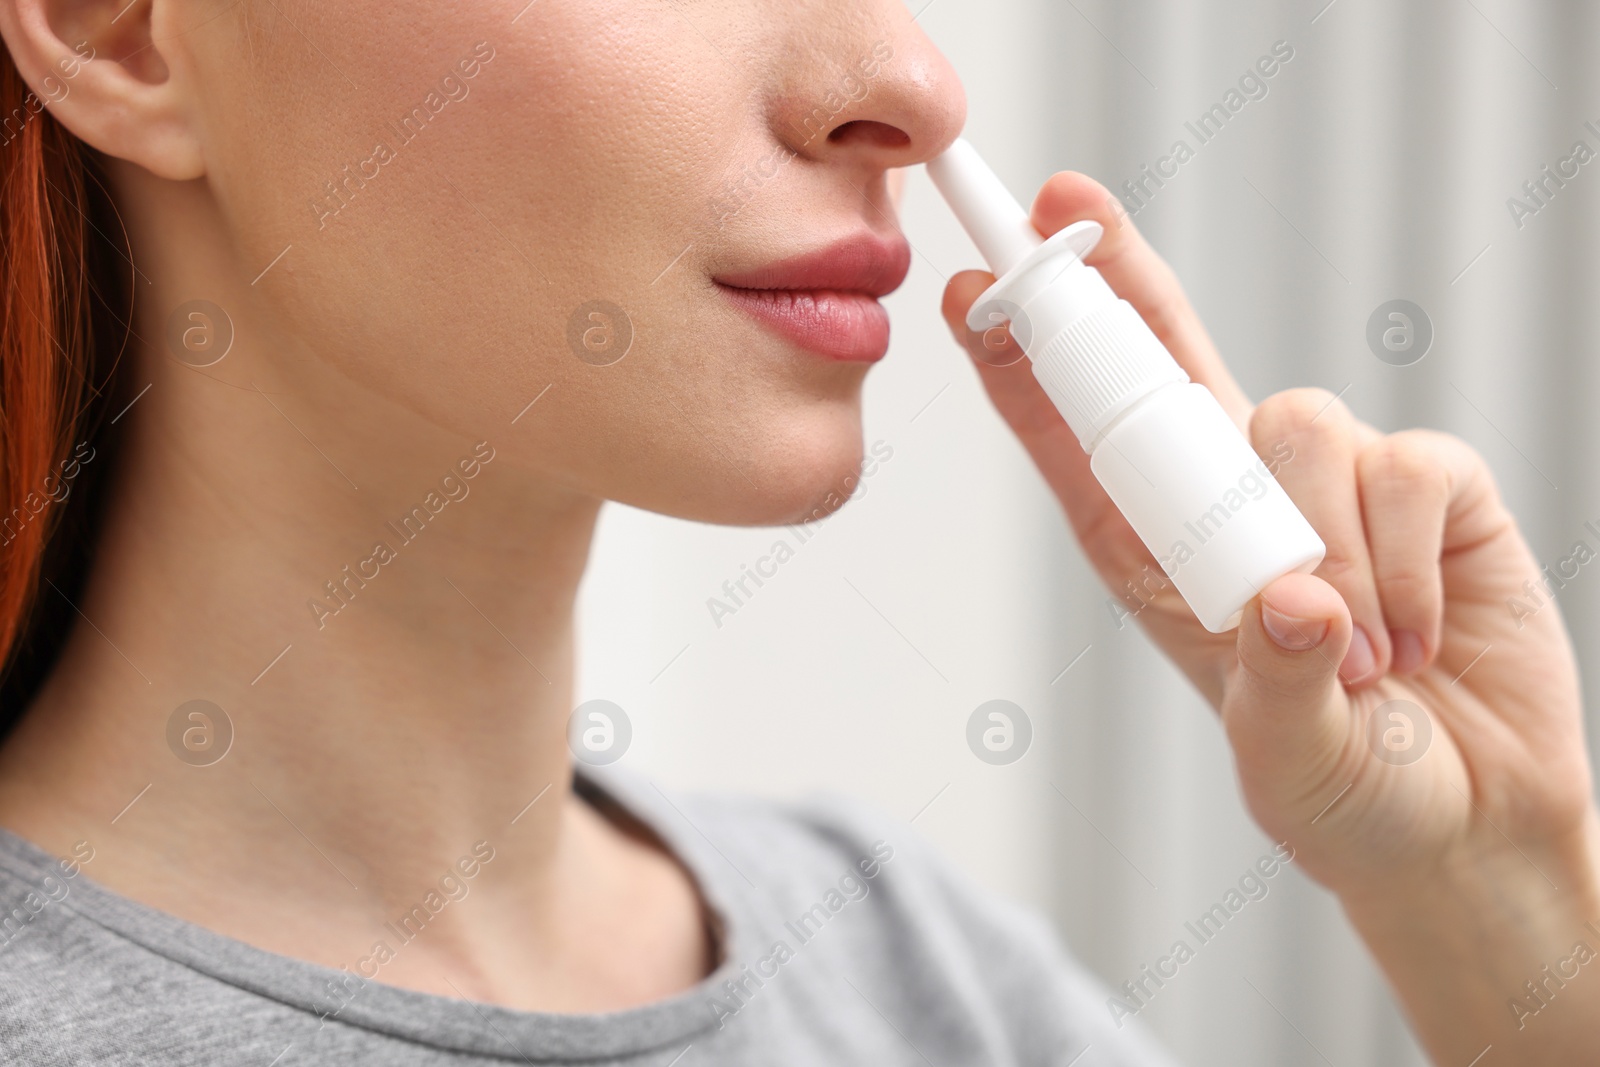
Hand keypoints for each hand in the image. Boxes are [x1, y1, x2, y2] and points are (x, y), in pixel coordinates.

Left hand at [940, 172, 1599, 1060]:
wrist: (1468, 825)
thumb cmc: (1347, 793)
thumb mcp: (1284, 756)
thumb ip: (1277, 684)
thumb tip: (1291, 598)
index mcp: (1157, 556)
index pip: (1079, 442)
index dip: (1025, 364)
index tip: (970, 290)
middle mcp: (1231, 502)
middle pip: (1163, 363)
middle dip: (1116, 280)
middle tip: (1063, 201)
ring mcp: (1330, 483)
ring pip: (1294, 425)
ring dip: (1320, 544)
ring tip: (1351, 656)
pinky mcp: (1428, 487)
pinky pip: (1406, 468)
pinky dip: (1404, 560)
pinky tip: (1412, 635)